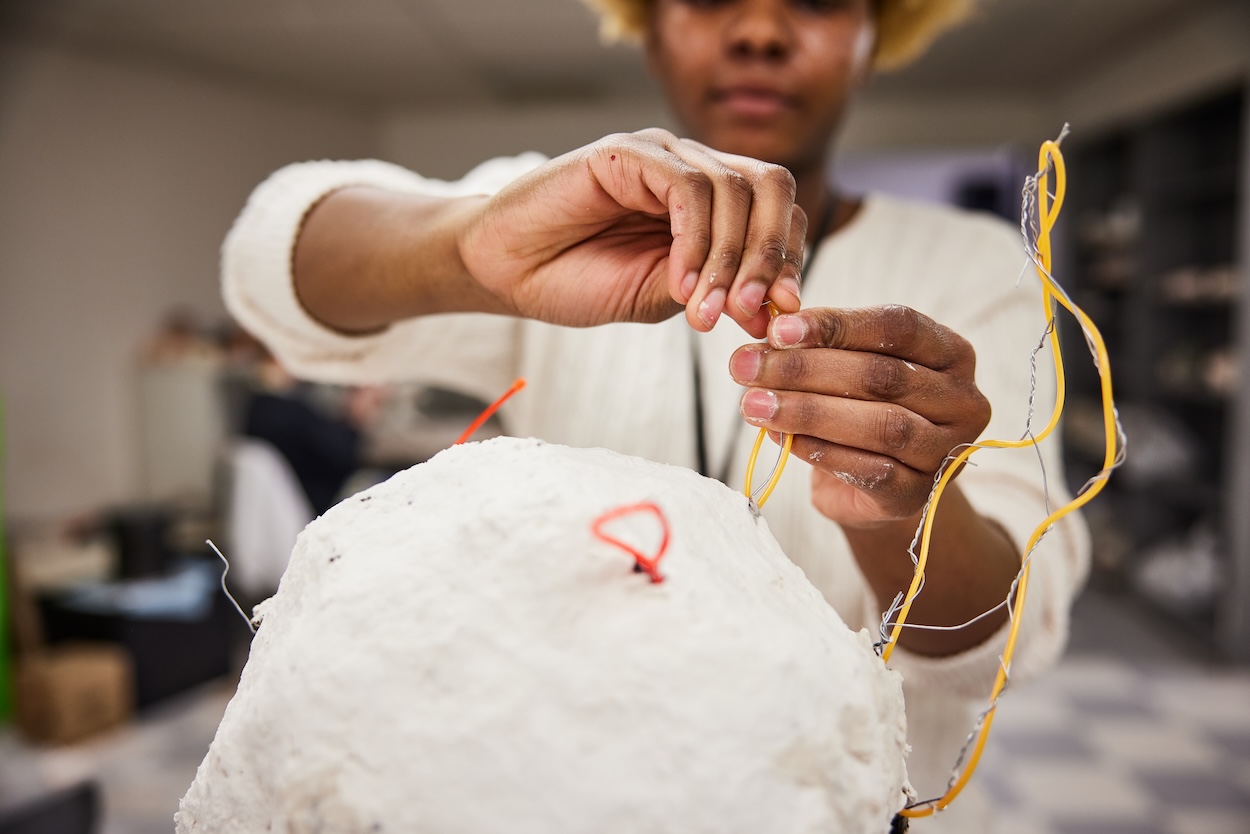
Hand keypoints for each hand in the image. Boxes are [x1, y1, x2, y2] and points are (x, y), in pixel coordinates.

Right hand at [460, 129, 805, 337]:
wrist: (505, 271)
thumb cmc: (577, 280)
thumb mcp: (663, 298)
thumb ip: (718, 293)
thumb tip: (780, 311)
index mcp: (710, 203)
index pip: (778, 214)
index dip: (790, 263)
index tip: (782, 318)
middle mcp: (693, 169)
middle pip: (772, 189)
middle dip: (774, 255)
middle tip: (755, 312)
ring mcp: (662, 155)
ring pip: (734, 191)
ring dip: (730, 261)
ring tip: (704, 313)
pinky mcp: (629, 152)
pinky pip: (687, 188)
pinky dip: (695, 243)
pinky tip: (679, 284)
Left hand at [729, 305, 990, 527]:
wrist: (874, 484)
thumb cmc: (860, 408)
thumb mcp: (847, 366)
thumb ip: (820, 345)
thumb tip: (768, 335)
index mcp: (951, 353)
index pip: (897, 327)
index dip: (836, 325)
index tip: (777, 329)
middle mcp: (962, 400)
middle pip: (882, 376)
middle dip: (805, 369)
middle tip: (747, 366)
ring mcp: (946, 451)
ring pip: (880, 425)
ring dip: (808, 412)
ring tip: (754, 405)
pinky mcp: (918, 494)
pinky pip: (871, 470)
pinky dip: (822, 452)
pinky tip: (783, 439)